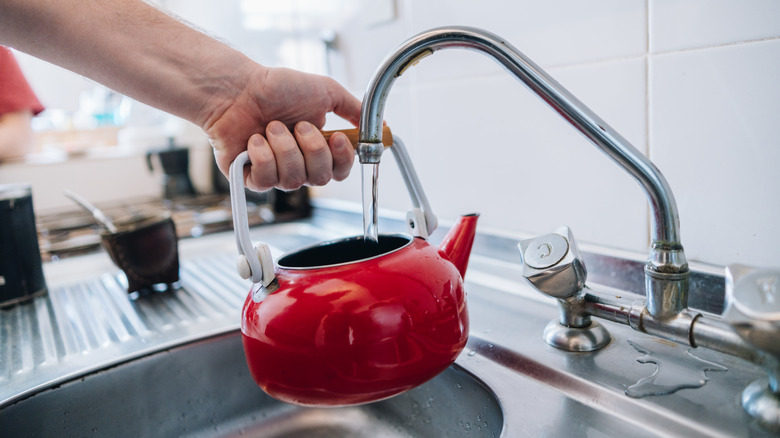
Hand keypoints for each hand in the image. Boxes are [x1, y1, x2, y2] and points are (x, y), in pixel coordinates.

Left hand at [205, 66, 361, 190]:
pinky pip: (267, 181)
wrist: (238, 89)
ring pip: (294, 180)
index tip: (336, 137)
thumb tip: (379, 126)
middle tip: (298, 125)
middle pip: (321, 179)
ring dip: (284, 148)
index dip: (342, 159)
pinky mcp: (251, 178)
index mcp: (318, 147)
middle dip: (311, 150)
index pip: (340, 170)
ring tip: (271, 127)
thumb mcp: (326, 91)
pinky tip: (254, 140)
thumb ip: (354, 109)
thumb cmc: (276, 88)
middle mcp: (299, 163)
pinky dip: (262, 157)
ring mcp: (276, 173)